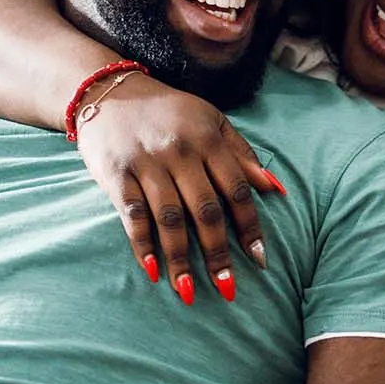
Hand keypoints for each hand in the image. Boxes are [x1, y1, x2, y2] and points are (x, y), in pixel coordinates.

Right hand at [74, 74, 283, 304]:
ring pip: (169, 218)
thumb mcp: (211, 120)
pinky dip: (142, 244)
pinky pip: (132, 215)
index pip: (236, 189)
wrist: (108, 92)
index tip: (259, 260)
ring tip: (188, 291)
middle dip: (218, 252)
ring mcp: (146, 163)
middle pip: (205, 210)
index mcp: (207, 139)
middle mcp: (179, 151)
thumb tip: (275, 190)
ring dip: (180, 258)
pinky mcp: (116, 174)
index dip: (249, 227)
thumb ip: (242, 154)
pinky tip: (152, 270)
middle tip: (227, 287)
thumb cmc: (167, 111)